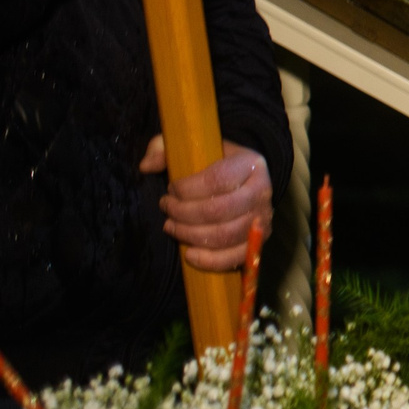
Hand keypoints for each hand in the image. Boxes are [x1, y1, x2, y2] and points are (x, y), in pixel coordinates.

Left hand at [141, 135, 272, 270]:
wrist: (244, 181)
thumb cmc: (213, 164)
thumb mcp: (190, 147)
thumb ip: (164, 150)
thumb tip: (146, 166)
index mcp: (250, 163)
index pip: (217, 180)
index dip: (187, 189)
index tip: (170, 189)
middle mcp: (262, 190)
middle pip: (219, 210)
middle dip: (183, 213)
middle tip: (166, 209)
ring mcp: (263, 218)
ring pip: (224, 235)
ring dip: (190, 234)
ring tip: (171, 226)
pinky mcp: (259, 241)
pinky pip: (235, 257)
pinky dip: (210, 260)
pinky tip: (189, 254)